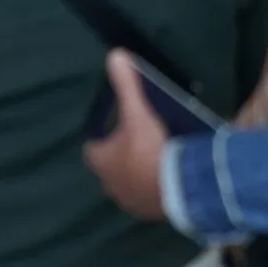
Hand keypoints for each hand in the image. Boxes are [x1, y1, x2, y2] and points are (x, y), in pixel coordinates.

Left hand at [83, 50, 169, 221]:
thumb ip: (127, 86)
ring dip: (136, 174)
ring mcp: (129, 201)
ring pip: (127, 184)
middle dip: (120, 157)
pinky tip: (166, 178)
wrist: (176, 188)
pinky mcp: (148, 211)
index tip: (109, 131)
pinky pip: (146, 197)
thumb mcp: (138, 113)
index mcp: (102, 162)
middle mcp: (110, 185)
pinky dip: (152, 187)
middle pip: (109, 168)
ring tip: (152, 158)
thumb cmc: (148, 149)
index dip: (99, 139)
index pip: (92, 149)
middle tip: (135, 142)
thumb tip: (114, 55)